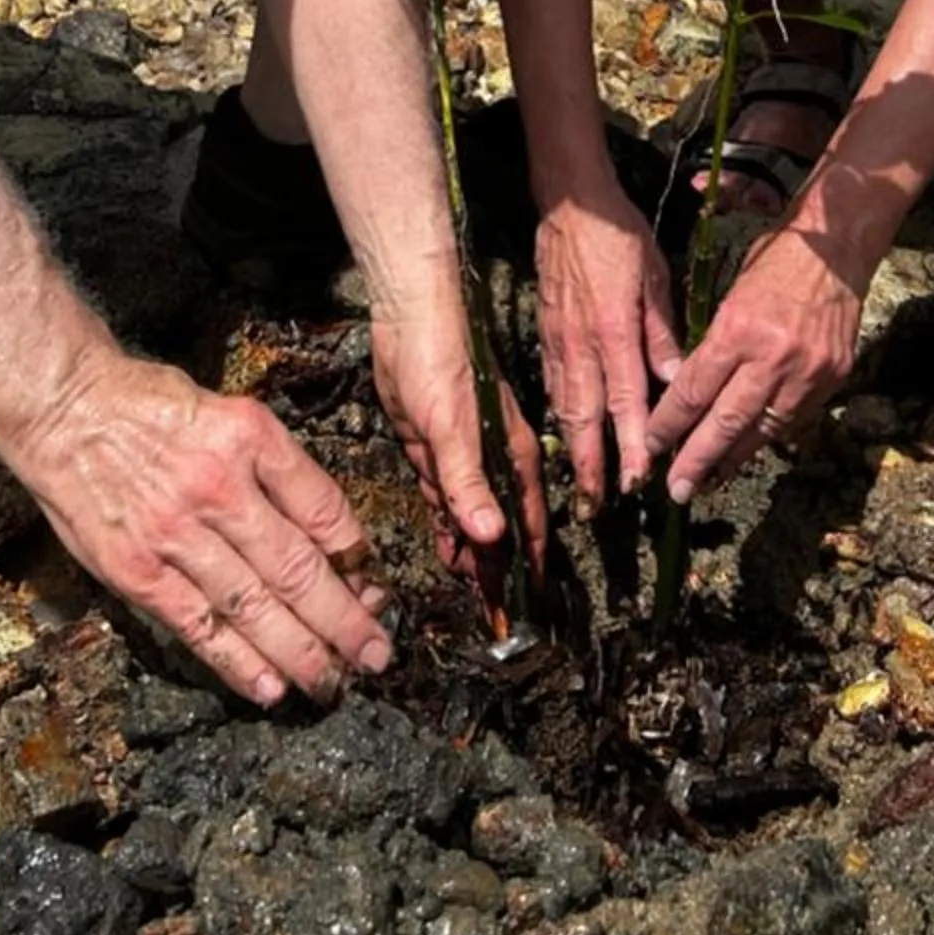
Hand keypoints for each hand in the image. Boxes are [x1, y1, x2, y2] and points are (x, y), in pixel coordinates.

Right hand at [17, 346, 391, 706]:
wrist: (64, 405)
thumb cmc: (147, 404)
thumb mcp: (226, 409)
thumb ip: (270, 467)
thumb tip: (319, 530)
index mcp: (250, 436)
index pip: (323, 508)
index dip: (358, 558)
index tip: (376, 588)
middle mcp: (219, 486)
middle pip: (297, 567)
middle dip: (344, 619)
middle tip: (376, 654)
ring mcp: (175, 532)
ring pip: (254, 605)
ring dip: (300, 651)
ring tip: (333, 682)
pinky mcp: (136, 569)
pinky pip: (198, 623)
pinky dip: (237, 661)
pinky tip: (269, 686)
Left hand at [373, 298, 550, 590]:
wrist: (406, 321)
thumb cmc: (440, 364)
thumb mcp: (452, 429)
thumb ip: (468, 483)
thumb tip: (491, 537)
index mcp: (511, 455)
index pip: (527, 522)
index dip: (527, 564)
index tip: (524, 606)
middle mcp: (493, 460)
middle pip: (500, 525)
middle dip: (498, 568)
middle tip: (491, 614)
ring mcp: (462, 456)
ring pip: (471, 515)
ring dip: (470, 551)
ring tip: (467, 592)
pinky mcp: (432, 449)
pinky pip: (443, 497)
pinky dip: (445, 525)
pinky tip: (444, 550)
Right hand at [536, 185, 683, 513]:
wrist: (571, 204)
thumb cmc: (620, 236)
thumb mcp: (654, 276)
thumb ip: (662, 332)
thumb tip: (677, 381)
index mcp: (612, 329)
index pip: (624, 399)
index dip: (630, 443)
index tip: (637, 482)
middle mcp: (580, 343)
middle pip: (584, 416)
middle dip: (591, 465)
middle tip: (598, 507)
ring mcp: (557, 340)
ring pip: (563, 406)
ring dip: (573, 449)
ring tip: (583, 486)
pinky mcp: (545, 333)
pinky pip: (551, 385)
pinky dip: (559, 416)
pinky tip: (568, 435)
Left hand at [646, 217, 872, 504]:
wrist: (836, 248)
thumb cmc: (774, 261)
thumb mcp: (731, 293)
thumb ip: (715, 344)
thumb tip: (692, 390)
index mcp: (738, 329)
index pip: (694, 390)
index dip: (669, 423)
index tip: (652, 446)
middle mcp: (773, 356)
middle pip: (726, 422)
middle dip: (697, 460)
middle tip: (677, 491)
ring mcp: (807, 372)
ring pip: (763, 430)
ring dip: (734, 458)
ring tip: (711, 480)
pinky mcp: (832, 378)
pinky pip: (794, 419)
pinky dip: (768, 436)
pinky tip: (750, 449)